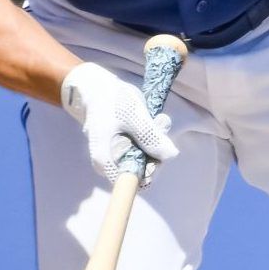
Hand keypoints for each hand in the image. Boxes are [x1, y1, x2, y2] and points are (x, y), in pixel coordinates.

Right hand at [60, 61, 178, 184]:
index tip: (158, 152)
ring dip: (156, 140)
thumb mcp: (132, 116)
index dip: (150, 170)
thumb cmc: (110, 101)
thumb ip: (150, 136)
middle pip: (141, 171)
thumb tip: (171, 155)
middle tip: (161, 125)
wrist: (97, 88)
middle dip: (156, 150)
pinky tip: (155, 120)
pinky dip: (152, 136)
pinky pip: (144, 149)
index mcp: (105, 160)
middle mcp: (110, 163)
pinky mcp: (125, 147)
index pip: (132, 181)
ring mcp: (118, 155)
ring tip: (159, 119)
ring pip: (145, 159)